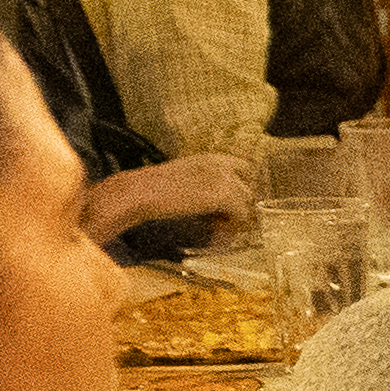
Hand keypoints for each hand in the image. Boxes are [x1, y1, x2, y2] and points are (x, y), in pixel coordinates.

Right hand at [78, 153, 253, 245]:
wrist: (140, 192)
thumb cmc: (153, 189)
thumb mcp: (184, 180)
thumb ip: (204, 186)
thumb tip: (218, 207)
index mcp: (210, 158)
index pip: (246, 167)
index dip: (243, 187)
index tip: (234, 205)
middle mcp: (220, 164)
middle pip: (249, 186)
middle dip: (242, 204)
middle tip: (226, 220)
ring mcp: (224, 178)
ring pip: (247, 201)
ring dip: (236, 217)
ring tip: (217, 229)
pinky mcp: (224, 195)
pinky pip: (242, 214)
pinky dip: (232, 226)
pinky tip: (216, 232)